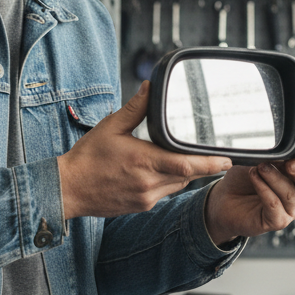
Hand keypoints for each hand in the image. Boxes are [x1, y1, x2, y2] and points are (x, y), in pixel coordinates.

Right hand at [58, 81, 232, 219]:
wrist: (68, 189)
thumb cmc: (87, 158)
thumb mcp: (109, 128)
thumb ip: (134, 109)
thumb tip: (149, 88)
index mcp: (143, 161)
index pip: (185, 165)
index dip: (209, 163)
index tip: (227, 159)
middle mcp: (148, 183)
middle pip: (187, 176)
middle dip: (204, 167)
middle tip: (221, 158)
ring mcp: (146, 198)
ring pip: (178, 185)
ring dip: (186, 173)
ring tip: (191, 160)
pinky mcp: (142, 206)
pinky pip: (165, 193)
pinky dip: (170, 181)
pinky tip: (163, 170)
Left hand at [204, 160, 294, 246]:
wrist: (223, 199)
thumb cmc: (244, 179)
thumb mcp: (259, 161)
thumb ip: (274, 158)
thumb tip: (283, 155)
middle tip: (287, 163)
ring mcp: (289, 210)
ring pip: (289, 194)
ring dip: (274, 178)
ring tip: (259, 168)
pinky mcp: (276, 221)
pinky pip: (274, 205)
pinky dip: (264, 190)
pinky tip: (255, 178)